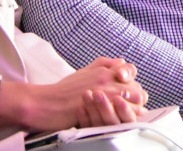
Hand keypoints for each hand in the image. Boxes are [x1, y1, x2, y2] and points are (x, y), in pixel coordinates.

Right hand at [0, 57, 146, 131]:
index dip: (132, 79)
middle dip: (136, 96)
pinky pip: (122, 111)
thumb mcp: (85, 71)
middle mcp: (106, 77)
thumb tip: (120, 62)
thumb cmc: (63, 91)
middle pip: (136, 86)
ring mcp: (104, 92)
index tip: (128, 87)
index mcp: (103, 69)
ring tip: (130, 114)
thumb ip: (103, 64)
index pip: (130, 70)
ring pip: (133, 99)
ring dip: (134, 107)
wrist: (46, 104)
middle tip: (132, 105)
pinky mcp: (100, 107)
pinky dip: (126, 116)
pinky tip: (123, 120)